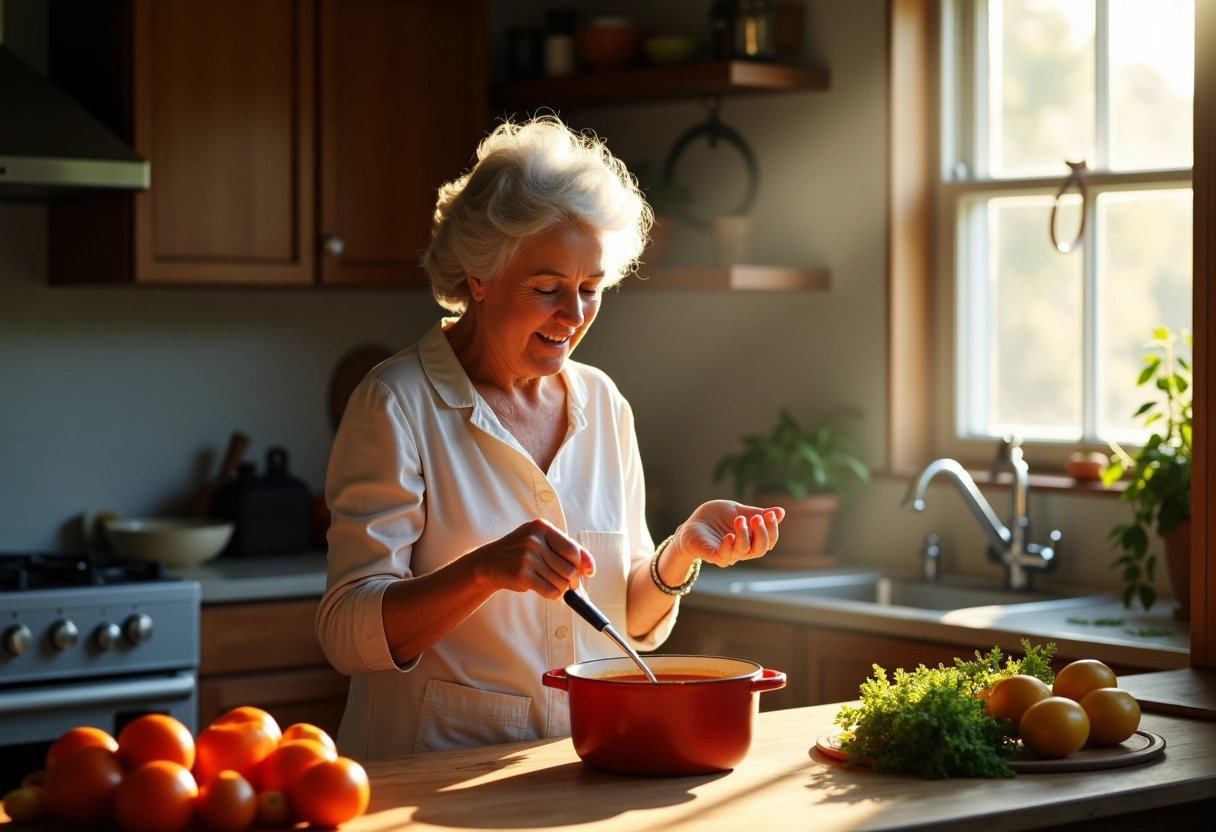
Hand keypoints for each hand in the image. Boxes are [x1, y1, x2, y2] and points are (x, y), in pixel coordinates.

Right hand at [476, 519, 594, 599]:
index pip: (572, 549)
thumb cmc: (522, 552)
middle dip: (573, 581)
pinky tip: (549, 592)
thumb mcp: (542, 541)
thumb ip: (567, 550)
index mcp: (542, 527)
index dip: (582, 564)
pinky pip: (550, 591)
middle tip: (569, 584)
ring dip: (562, 589)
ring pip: (561, 582)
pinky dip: (554, 595)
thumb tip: (590, 569)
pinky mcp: (521, 574)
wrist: (490, 562)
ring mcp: (527, 557)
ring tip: (554, 586)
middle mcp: (534, 540)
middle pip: (569, 568)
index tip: (586, 573)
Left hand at [671, 500, 784, 568]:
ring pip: (744, 550)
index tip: (771, 513)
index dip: (773, 528)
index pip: (769, 540)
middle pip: (761, 549)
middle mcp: (743, 550)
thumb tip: (781, 512)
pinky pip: (724, 555)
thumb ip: (757, 513)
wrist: (693, 522)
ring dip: (744, 534)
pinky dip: (728, 546)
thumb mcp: (738, 511)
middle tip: (758, 517)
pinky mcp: (713, 555)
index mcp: (751, 540)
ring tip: (739, 519)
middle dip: (763, 533)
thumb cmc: (716, 518)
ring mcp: (728, 554)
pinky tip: (729, 535)